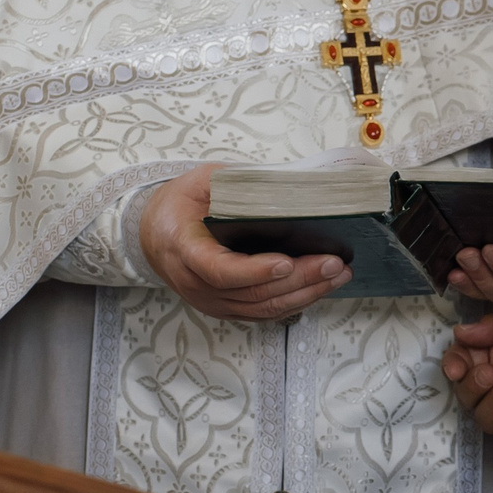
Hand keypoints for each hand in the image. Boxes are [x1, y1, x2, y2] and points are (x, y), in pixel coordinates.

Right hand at [140, 163, 350, 320]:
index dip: (255, 270)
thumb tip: (285, 184)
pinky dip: (294, 302)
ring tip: (337, 275)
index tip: (286, 263)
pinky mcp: (226, 307)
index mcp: (185, 250)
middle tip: (333, 263)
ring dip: (305, 294)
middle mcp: (197, 284)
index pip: (221, 270)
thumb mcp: (202, 181)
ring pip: (262, 307)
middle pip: (252, 292)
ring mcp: (212, 301)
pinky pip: (263, 312)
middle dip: (298, 280)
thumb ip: (236, 182)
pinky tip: (319, 288)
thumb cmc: (181, 204)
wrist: (155, 234)